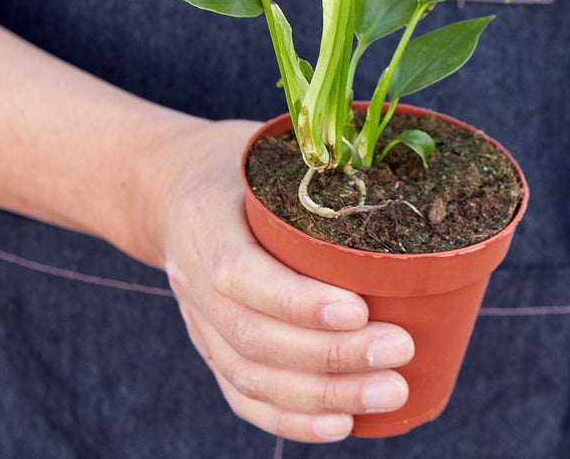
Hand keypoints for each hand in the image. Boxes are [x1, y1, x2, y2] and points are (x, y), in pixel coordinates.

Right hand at [156, 118, 414, 441]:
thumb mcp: (259, 145)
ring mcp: (198, 320)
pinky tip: (342, 425)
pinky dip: (292, 418)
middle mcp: (192, 278)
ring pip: (252, 376)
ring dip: (325, 395)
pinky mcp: (210, 345)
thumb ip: (311, 166)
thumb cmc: (232, 163)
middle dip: (332, 356)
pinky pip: (243, 394)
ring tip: (390, 391)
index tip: (360, 310)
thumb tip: (402, 180)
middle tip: (399, 351)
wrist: (168, 189)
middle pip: (254, 337)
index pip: (240, 275)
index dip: (298, 302)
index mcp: (204, 221)